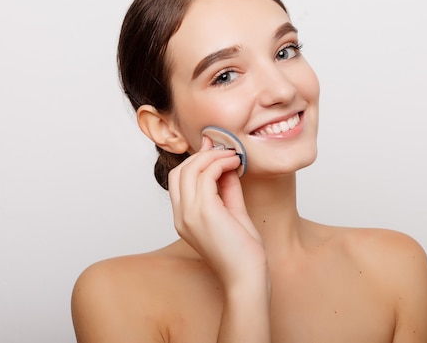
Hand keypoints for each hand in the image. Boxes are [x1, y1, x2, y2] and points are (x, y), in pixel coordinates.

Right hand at [168, 136, 266, 286]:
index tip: (216, 150)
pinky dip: (220, 163)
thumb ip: (227, 189)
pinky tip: (235, 163)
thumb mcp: (233, 213)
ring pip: (191, 169)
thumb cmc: (243, 252)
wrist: (247, 277)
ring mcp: (189, 214)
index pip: (179, 180)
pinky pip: (206, 175)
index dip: (196, 161)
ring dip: (213, 156)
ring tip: (233, 155)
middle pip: (180, 171)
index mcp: (184, 219)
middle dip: (202, 155)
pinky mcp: (204, 212)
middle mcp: (181, 216)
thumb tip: (228, 166)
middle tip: (225, 149)